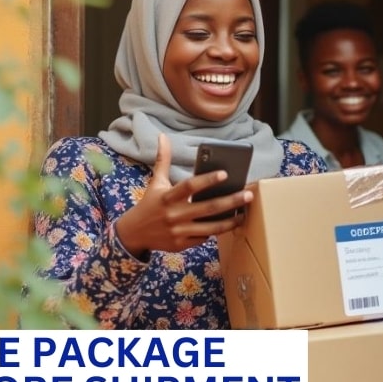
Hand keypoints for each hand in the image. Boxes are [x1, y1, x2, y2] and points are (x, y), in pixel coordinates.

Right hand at [116, 134, 252, 254]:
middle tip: (249, 195)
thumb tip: (163, 136)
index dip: (207, 180)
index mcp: (168, 197)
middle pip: (208, 208)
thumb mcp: (155, 182)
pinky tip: (227, 225)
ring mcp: (178, 231)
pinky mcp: (181, 245)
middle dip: (231, 201)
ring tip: (244, 213)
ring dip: (229, 221)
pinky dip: (215, 232)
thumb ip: (162, 160)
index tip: (225, 173)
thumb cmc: (149, 204)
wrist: (134, 233)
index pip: (190, 186)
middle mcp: (174, 214)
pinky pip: (203, 238)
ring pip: (210, 227)